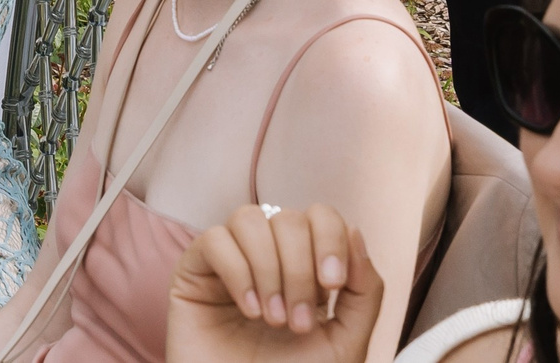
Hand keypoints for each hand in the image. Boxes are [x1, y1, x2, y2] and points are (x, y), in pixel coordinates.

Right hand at [168, 204, 383, 362]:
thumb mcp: (345, 343)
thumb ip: (365, 292)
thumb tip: (355, 232)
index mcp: (306, 267)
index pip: (321, 216)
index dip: (331, 240)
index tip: (332, 285)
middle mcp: (268, 258)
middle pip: (288, 219)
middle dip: (300, 269)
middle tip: (296, 323)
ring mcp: (230, 261)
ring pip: (250, 219)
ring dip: (269, 269)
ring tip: (271, 318)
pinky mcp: (194, 271)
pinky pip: (215, 239)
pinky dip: (237, 272)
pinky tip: (247, 310)